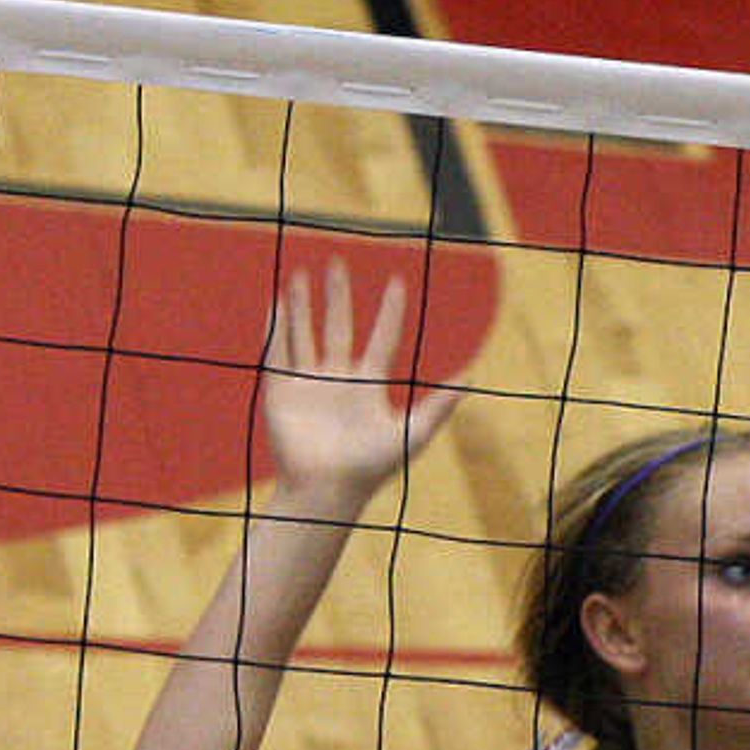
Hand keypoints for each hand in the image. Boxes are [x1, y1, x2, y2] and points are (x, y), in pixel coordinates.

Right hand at [254, 262, 445, 502]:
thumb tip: (474, 379)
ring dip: (302, 303)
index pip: (382, 337)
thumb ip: (442, 405)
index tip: (398, 282)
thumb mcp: (413, 432)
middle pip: (338, 325)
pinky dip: (276, 326)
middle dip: (338, 295)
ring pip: (305, 332)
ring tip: (302, 272)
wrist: (328, 488)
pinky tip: (276, 302)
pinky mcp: (281, 390)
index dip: (390, 311)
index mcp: (368, 385)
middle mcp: (337, 378)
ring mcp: (307, 382)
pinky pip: (278, 351)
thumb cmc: (371, 466)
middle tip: (337, 261)